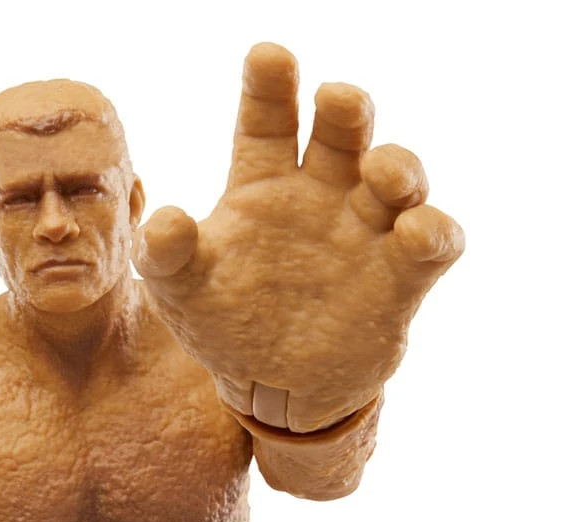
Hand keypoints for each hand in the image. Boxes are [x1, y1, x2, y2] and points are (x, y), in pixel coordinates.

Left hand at [133, 43, 463, 432]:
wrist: (271, 388)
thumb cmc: (222, 326)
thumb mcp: (178, 293)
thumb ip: (163, 255)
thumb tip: (164, 220)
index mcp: (263, 185)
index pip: (268, 121)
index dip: (269, 86)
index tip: (267, 57)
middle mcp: (320, 194)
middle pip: (342, 132)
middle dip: (345, 108)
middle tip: (336, 99)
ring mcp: (365, 232)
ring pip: (398, 176)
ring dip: (398, 167)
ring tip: (379, 172)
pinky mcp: (401, 277)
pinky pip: (432, 243)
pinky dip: (432, 233)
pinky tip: (415, 232)